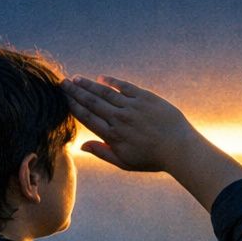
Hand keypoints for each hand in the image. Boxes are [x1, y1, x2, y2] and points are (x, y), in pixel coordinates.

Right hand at [61, 75, 199, 173]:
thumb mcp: (124, 162)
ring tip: (76, 79)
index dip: (73, 106)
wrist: (179, 148)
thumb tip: (81, 146)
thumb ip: (102, 152)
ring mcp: (132, 107)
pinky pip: (124, 87)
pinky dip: (112, 82)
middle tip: (62, 83)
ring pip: (105, 92)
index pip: (87, 117)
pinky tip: (101, 78)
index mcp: (112, 136)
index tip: (63, 98)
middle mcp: (119, 119)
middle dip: (75, 91)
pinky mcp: (145, 98)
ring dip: (88, 84)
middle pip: (92, 102)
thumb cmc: (151, 159)